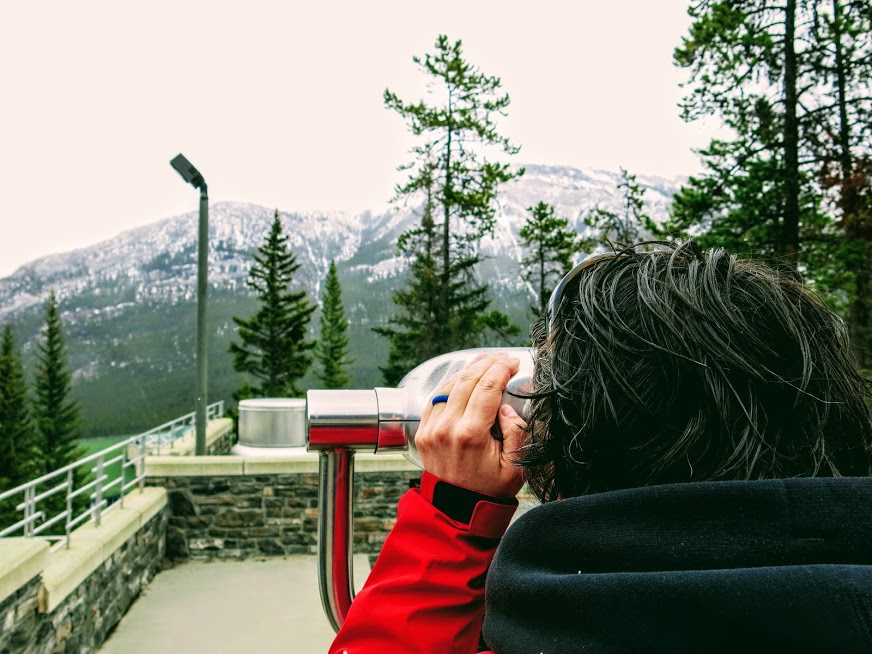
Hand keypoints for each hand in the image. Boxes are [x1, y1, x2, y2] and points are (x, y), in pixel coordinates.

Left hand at [415, 352, 526, 498]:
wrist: (457, 511)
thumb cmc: (488, 491)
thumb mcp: (514, 467)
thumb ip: (515, 433)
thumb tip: (506, 408)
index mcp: (471, 435)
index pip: (487, 387)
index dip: (501, 369)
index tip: (512, 362)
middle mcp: (447, 428)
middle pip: (467, 380)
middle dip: (486, 363)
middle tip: (501, 357)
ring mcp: (431, 429)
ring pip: (449, 386)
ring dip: (468, 370)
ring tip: (484, 361)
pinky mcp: (423, 433)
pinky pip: (435, 399)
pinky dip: (450, 385)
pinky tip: (463, 379)